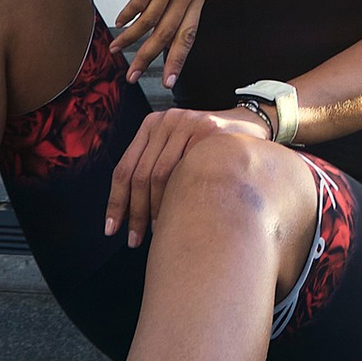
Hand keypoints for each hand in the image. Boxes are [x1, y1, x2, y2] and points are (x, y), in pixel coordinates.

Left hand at [103, 104, 267, 245]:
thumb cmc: (208, 147)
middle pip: (138, 175)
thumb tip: (129, 212)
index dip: (115, 202)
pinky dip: (177, 198)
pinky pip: (184, 171)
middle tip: (134, 240)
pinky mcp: (207, 130)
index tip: (111, 228)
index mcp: (151, 126)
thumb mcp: (177, 147)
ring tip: (157, 233)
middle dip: (134, 212)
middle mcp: (165, 121)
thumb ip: (155, 167)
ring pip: (158, 175)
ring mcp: (186, 124)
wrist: (250, 126)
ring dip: (154, 210)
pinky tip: (178, 215)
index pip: (124, 169)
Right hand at [107, 0, 206, 80]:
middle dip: (148, 57)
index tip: (168, 81)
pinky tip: (120, 23)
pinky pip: (138, 4)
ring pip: (150, 20)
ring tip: (117, 48)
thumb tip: (164, 44)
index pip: (189, 35)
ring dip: (130, 38)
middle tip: (133, 75)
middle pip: (168, 32)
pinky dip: (127, 17)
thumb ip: (175, 7)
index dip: (177, 60)